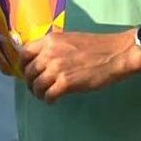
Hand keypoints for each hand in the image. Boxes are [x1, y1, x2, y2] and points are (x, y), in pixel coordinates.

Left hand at [19, 30, 140, 102]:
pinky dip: (48, 99)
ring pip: (36, 85)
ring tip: (44, 96)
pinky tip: (53, 101)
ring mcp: (57, 68)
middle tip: (35, 88)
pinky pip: (48, 94)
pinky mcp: (66, 82)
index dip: (23, 65)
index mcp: (50, 40)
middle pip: (29, 71)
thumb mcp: (69, 39)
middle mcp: (49, 53)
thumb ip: (54, 47)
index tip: (27, 72)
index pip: (24, 53)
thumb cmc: (97, 46)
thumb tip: (43, 58)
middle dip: (30, 82)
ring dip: (38, 93)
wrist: (116, 53)